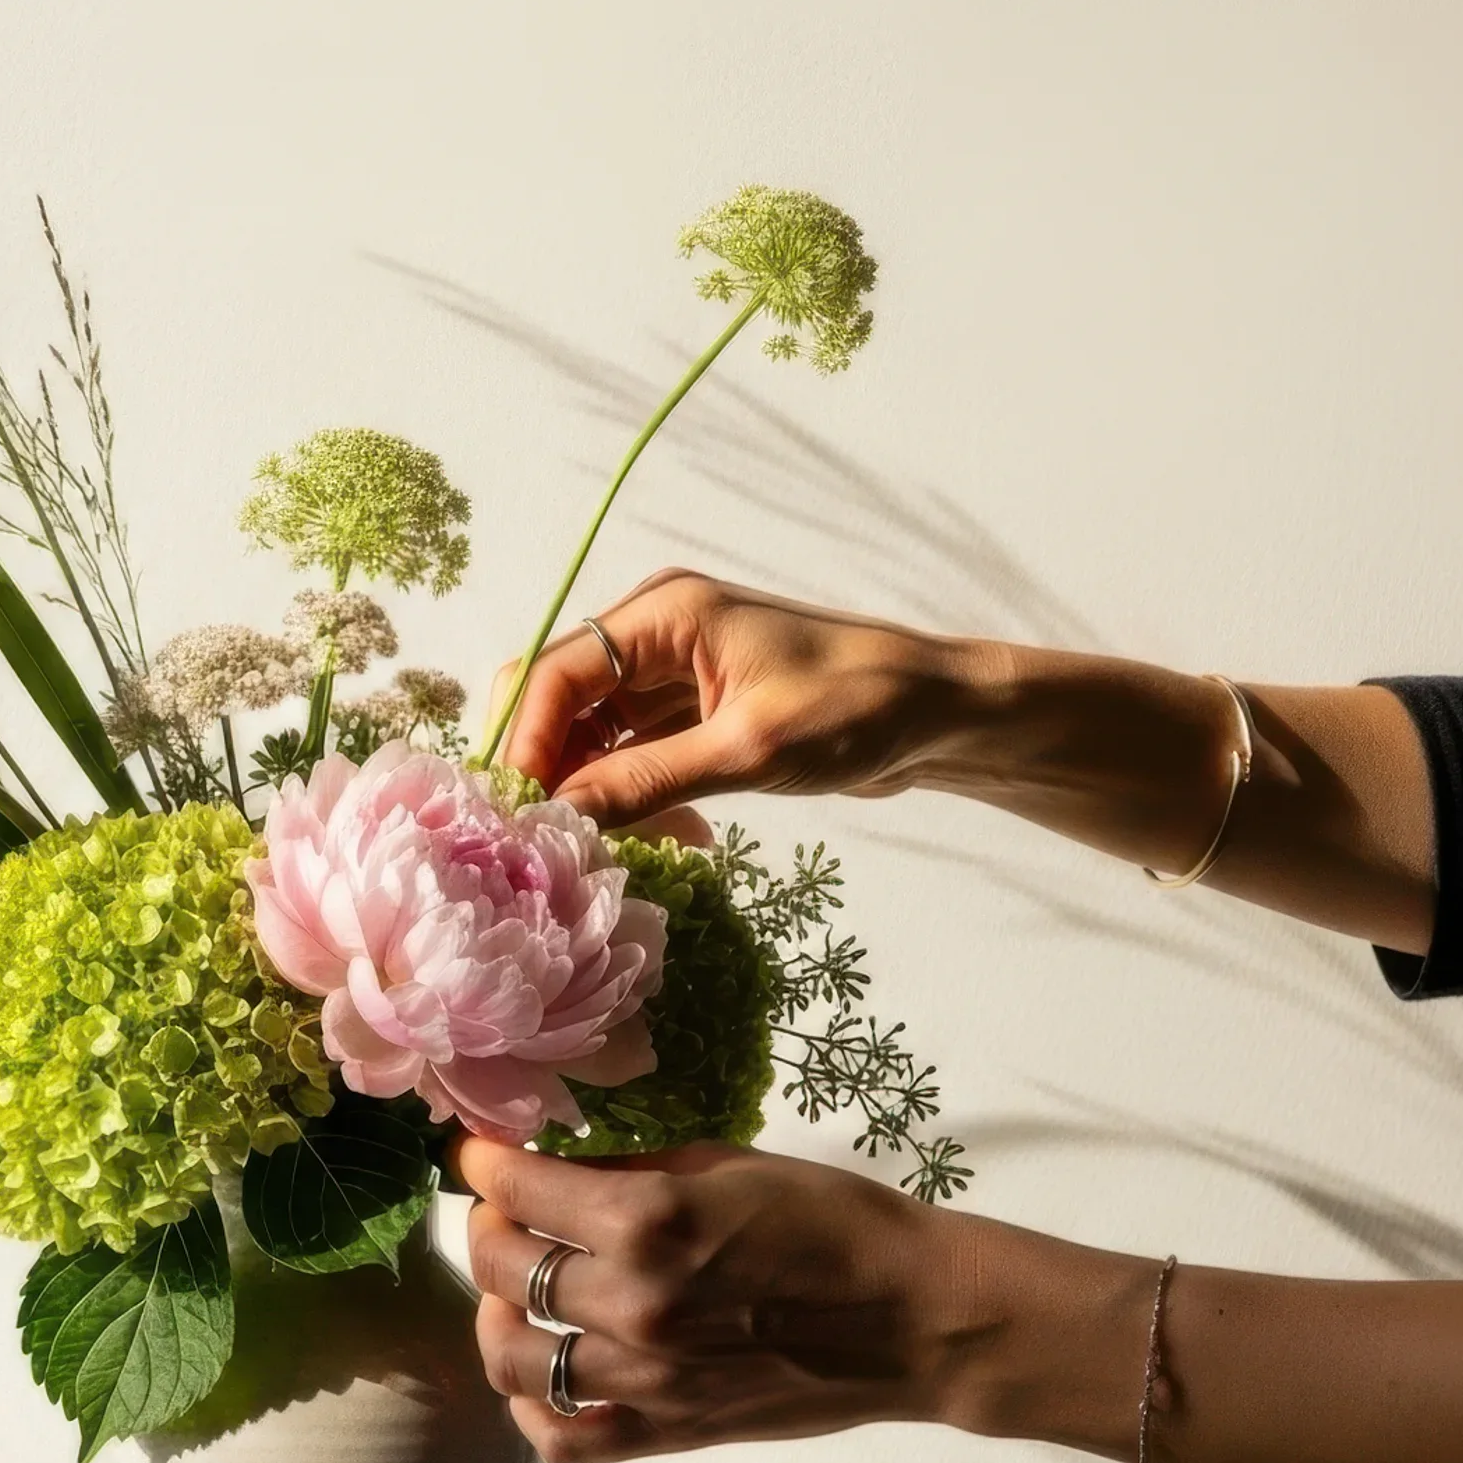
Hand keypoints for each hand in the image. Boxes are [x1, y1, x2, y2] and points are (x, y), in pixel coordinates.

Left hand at [454, 1132, 1136, 1462]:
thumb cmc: (834, 1222)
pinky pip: (562, 1438)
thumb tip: (556, 1168)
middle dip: (486, 1227)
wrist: (912, 1318)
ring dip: (496, 1312)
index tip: (479, 1155)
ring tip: (516, 1290)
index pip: (519, 1190)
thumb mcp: (727, 1163)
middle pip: (504, 1268)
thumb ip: (631, 1170)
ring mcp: (645, 1378)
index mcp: (649, 1221)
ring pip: (511, 1356)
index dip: (485, 1165)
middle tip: (502, 1211)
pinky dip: (530, 1406)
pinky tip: (540, 1372)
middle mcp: (633, 1303)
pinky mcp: (667, 1432)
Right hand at [490, 572, 986, 836]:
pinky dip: (629, 795)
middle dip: (548, 767)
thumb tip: (558, 816)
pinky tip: (656, 835)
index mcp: (664, 613)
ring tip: (605, 849)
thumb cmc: (860, 710)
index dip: (526, 743)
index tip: (520, 817)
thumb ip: (647, 781)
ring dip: (590, 789)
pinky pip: (630, 754)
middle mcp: (655, 634)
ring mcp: (671, 674)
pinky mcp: (692, 712)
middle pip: (559, 699)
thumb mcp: (750, 751)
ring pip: (590, 733)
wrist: (942, 714)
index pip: (554, 672)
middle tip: (552, 841)